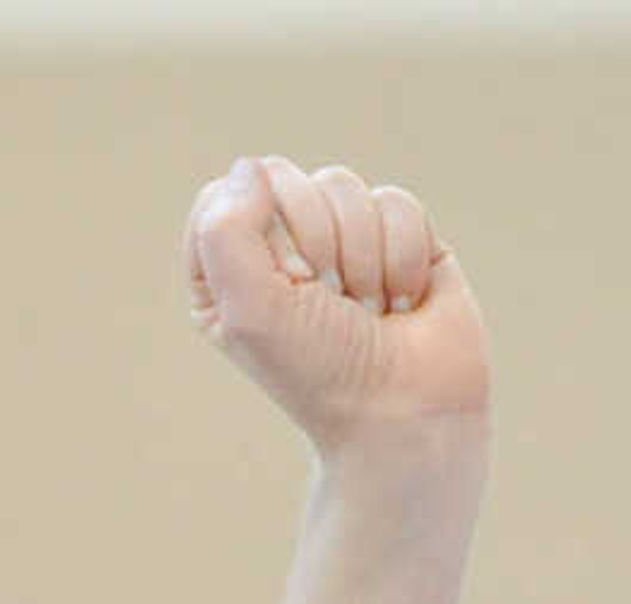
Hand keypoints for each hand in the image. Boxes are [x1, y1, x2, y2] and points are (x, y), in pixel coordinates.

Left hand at [183, 157, 489, 456]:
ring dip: (360, 255)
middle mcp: (278, 250)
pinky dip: (402, 254)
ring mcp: (340, 239)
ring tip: (366, 308)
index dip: (257, 227)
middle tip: (327, 299)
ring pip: (343, 185)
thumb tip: (249, 166)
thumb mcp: (250, 309)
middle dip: (315, 240)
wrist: (406, 409)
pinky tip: (403, 301)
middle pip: (286, 179)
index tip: (282, 282)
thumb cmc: (318, 370)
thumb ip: (227, 230)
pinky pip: (396, 201)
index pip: (225, 194)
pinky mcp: (397, 236)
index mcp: (224, 271)